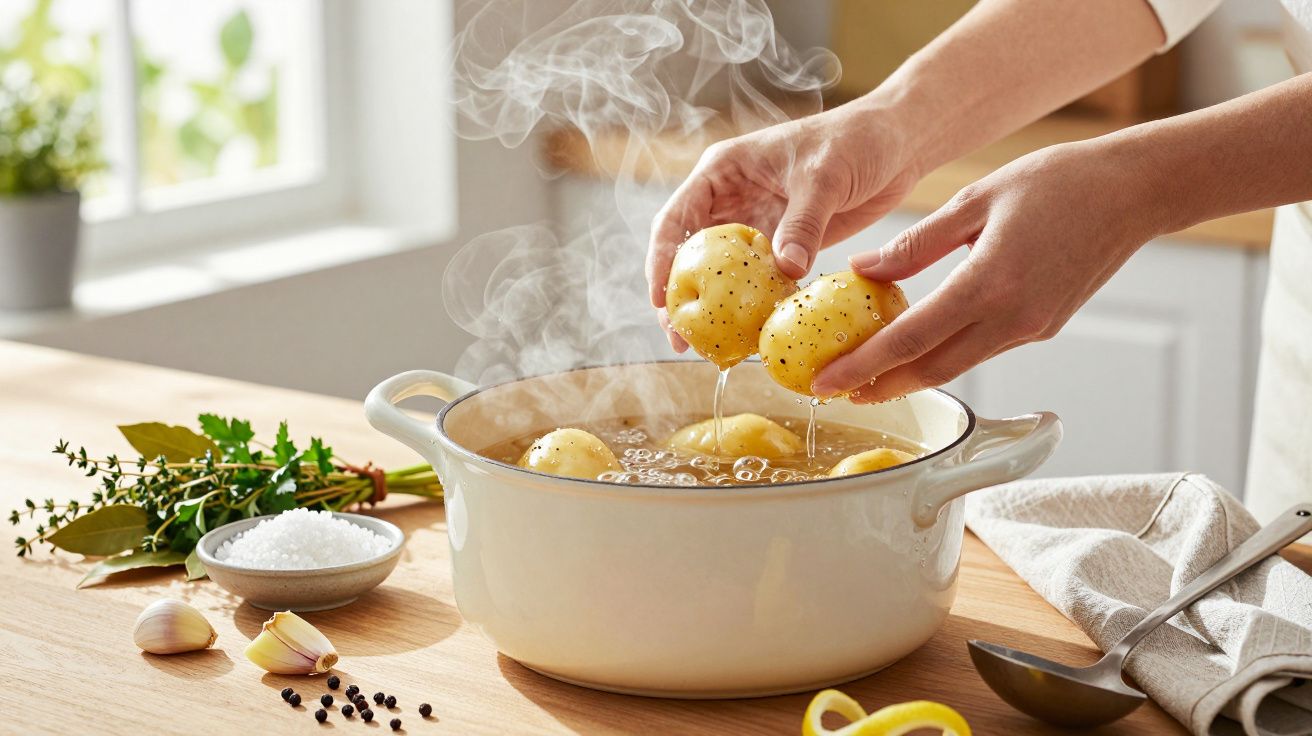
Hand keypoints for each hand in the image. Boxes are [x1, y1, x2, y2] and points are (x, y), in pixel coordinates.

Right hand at [646, 103, 922, 350]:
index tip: (661, 301)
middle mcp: (731, 200)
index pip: (676, 219)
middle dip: (679, 296)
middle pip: (689, 254)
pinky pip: (758, 281)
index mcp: (723, 172)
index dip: (661, 262)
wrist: (899, 143)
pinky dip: (752, 306)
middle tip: (681, 338)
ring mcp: (756, 224)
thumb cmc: (856, 140)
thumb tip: (786, 270)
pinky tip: (753, 334)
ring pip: (720, 273)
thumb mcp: (824, 177)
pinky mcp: (783, 244)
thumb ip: (802, 223)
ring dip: (713, 308)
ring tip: (709, 347)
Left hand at [812, 139, 1161, 401]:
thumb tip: (861, 269)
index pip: (909, 339)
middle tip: (836, 391)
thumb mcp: (974, 200)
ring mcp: (1032, 328)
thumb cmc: (1056, 182)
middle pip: (931, 368)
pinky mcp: (1044, 326)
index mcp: (989, 283)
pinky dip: (945, 354)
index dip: (863, 366)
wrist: (1134, 191)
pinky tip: (919, 347)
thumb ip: (915, 243)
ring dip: (911, 376)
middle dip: (880, 386)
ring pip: (958, 364)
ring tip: (868, 378)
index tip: (825, 381)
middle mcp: (1012, 317)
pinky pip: (983, 349)